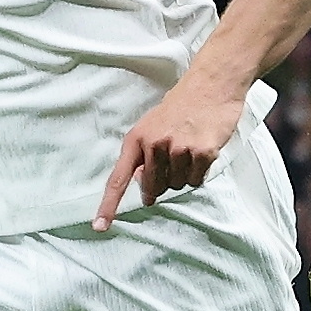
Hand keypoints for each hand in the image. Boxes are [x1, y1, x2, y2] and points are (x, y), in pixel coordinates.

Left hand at [94, 77, 246, 230]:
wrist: (210, 84)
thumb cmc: (180, 107)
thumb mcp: (151, 126)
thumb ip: (142, 154)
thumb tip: (140, 184)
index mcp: (136, 139)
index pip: (118, 179)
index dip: (108, 205)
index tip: (99, 226)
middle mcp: (154, 145)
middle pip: (153, 188)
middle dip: (162, 184)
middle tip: (173, 160)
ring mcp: (179, 149)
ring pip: (177, 185)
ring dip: (184, 174)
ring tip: (189, 148)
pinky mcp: (202, 152)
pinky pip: (196, 179)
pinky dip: (199, 171)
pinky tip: (202, 150)